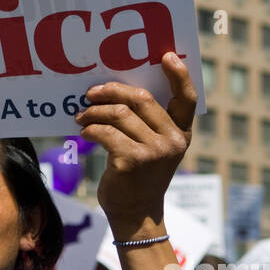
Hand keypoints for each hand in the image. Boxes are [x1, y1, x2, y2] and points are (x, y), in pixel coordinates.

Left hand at [74, 52, 197, 234]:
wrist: (134, 214)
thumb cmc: (140, 176)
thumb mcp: (153, 149)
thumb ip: (147, 124)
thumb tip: (115, 91)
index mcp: (181, 133)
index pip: (187, 99)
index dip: (179, 75)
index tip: (166, 56)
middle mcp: (172, 140)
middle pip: (141, 99)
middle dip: (112, 91)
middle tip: (91, 93)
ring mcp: (154, 151)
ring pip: (119, 114)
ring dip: (94, 111)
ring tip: (81, 115)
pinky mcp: (132, 160)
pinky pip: (104, 132)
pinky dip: (90, 129)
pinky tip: (83, 132)